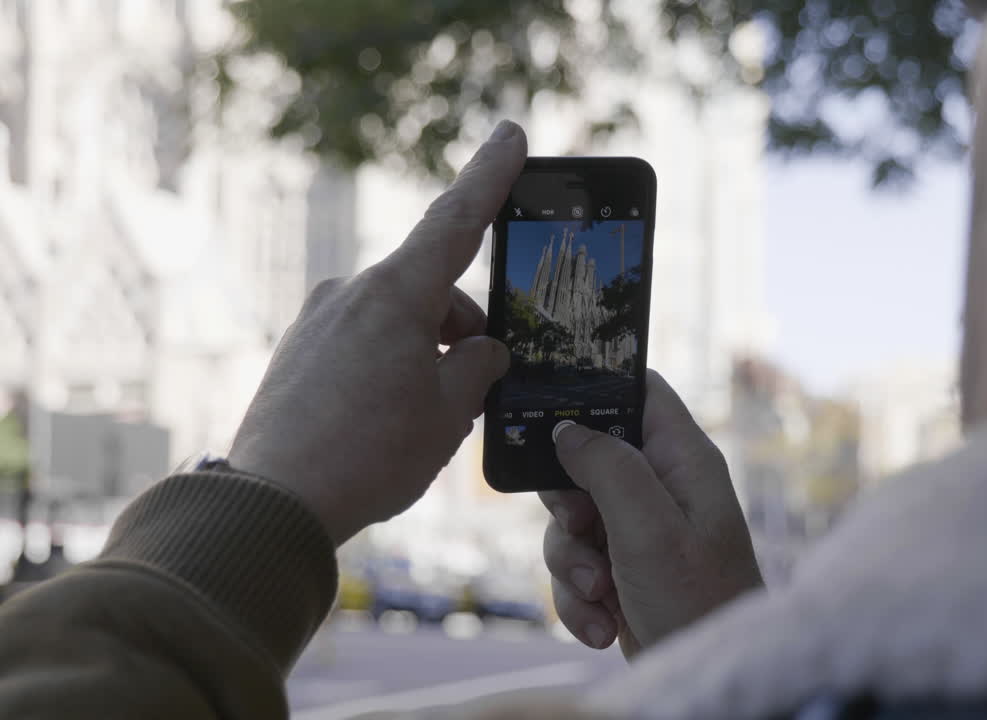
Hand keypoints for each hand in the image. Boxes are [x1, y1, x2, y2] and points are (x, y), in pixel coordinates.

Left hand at [228, 122, 526, 544]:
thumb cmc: (371, 455)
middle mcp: (351, 293)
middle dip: (464, 328)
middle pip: (431, 288)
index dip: (491, 176)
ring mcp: (319, 320)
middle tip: (478, 385)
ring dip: (427, 352)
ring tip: (429, 418)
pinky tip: (388, 419)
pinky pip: (362, 342)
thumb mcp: (451, 412)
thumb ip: (479, 367)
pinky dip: (390, 366)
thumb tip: (481, 352)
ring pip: (398, 318)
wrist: (274, 502)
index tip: (510, 135)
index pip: (457, 220)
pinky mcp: (299, 351)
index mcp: (396, 294)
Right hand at [540, 371, 762, 657]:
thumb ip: (608, 467)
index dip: (596, 390)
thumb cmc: (696, 600)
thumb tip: (566, 428)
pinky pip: (575, 563)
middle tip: (582, 527)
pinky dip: (578, 597)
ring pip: (572, 518)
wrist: (701, 675)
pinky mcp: (621, 569)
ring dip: (571, 562)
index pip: (639, 391)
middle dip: (568, 504)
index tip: (552, 412)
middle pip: (586, 458)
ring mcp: (640, 529)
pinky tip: (604, 623)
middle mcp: (663, 487)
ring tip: (600, 591)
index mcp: (682, 460)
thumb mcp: (649, 527)